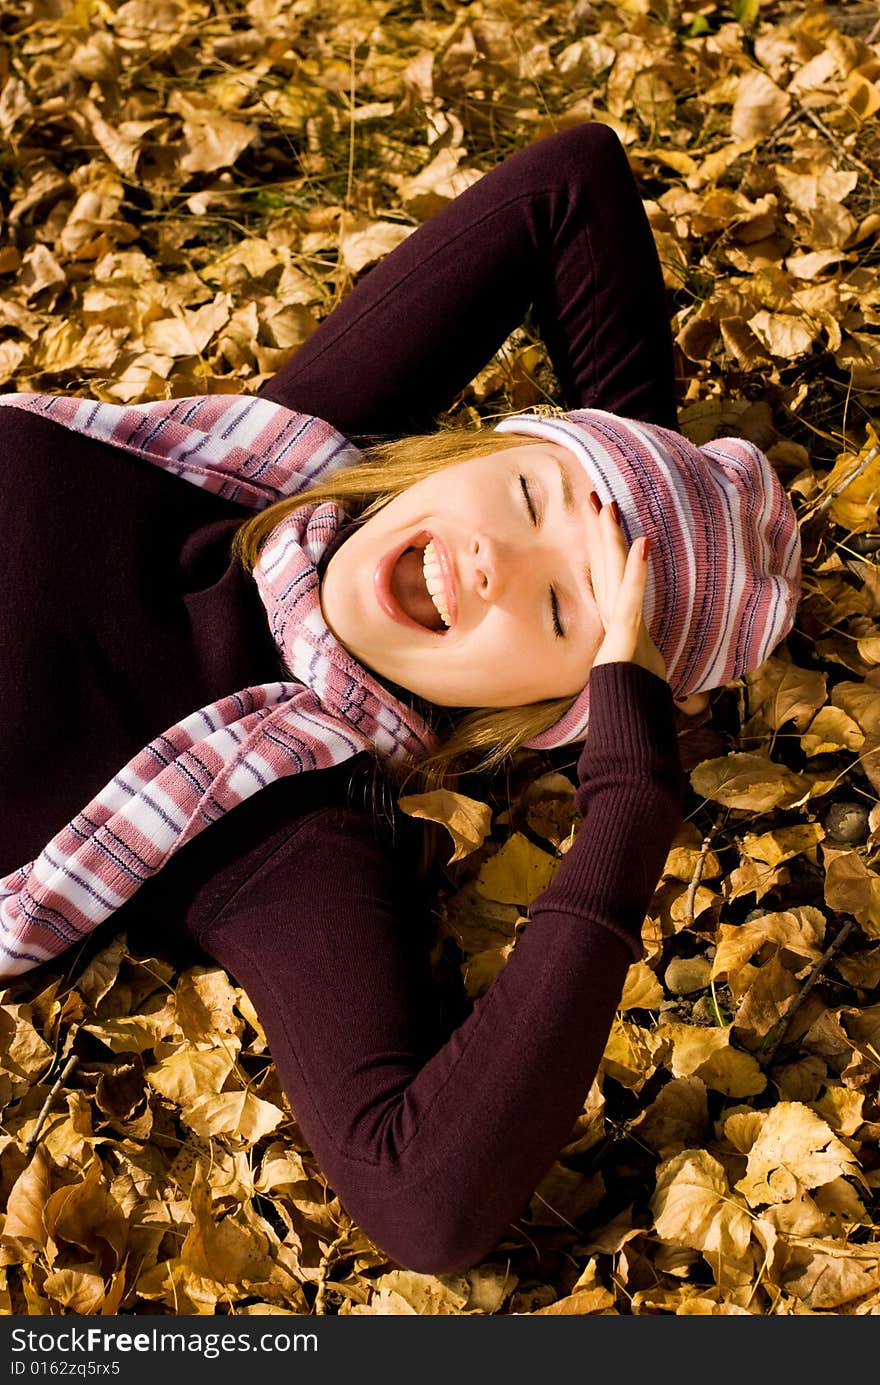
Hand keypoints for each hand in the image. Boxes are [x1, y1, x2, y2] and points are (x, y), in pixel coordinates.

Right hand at [588, 494, 666, 682]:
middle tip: (595, 497)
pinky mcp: (627, 633)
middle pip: (604, 565)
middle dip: (600, 531)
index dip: (605, 546)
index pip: (609, 576)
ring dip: (611, 538)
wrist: (625, 720)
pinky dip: (637, 570)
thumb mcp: (650, 676)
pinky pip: (632, 596)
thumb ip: (655, 670)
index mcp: (617, 622)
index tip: (603, 518)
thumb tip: (677, 682)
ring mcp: (618, 624)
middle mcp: (612, 616)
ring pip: (612, 572)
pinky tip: (642, 542)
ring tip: (608, 507)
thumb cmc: (635, 700)